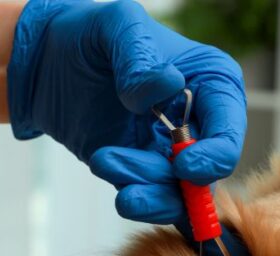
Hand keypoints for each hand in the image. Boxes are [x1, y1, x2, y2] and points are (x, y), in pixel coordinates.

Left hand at [7, 0, 250, 255]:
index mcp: (213, 84)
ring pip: (179, 197)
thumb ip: (140, 52)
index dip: (215, 154)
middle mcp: (202, 125)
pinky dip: (143, 206)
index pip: (229, 129)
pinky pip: (156, 204)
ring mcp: (174, 155)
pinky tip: (121, 195)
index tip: (183, 164)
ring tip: (101, 161)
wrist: (49, 65)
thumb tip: (166, 86)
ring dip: (146, 193)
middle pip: (207, 174)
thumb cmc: (92, 36)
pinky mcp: (146, 177)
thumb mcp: (116, 25)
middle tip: (117, 164)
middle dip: (169, 181)